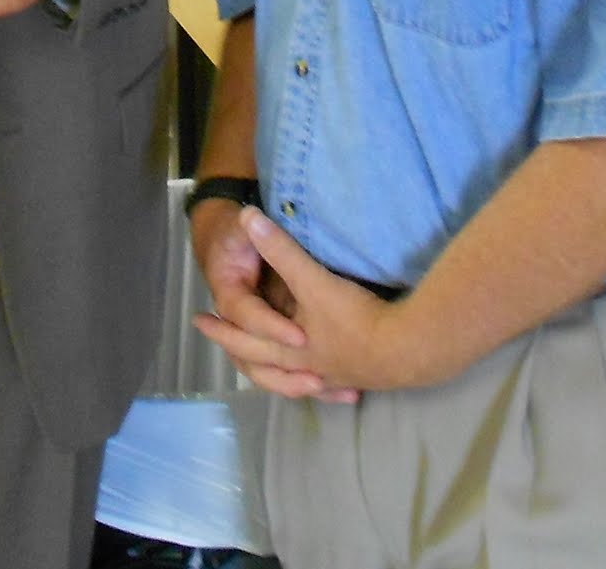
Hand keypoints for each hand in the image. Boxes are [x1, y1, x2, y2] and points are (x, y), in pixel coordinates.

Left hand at [193, 207, 415, 400]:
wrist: (404, 350)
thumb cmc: (353, 317)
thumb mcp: (312, 280)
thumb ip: (281, 249)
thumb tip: (247, 218)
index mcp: (286, 347)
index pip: (245, 338)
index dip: (222, 327)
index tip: (201, 320)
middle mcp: (302, 367)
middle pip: (263, 367)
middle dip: (241, 353)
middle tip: (222, 347)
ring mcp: (330, 377)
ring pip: (293, 382)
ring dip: (277, 377)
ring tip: (271, 372)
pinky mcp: (354, 378)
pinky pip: (327, 385)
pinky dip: (320, 385)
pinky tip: (328, 385)